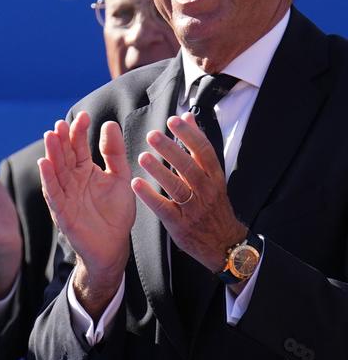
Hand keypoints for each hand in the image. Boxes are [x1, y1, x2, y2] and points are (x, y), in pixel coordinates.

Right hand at [36, 113, 134, 308]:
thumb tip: (109, 123)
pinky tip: (44, 163)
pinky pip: (52, 192)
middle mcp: (70, 179)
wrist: (113, 247)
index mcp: (84, 170)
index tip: (84, 116)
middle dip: (62, 139)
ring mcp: (64, 194)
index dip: (79, 132)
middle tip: (62, 124)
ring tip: (50, 136)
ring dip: (51, 153)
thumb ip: (114, 153)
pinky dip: (47, 178)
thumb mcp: (120, 178)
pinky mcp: (61, 211)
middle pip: (63, 155)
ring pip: (55, 170)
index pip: (78, 146)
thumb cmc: (115, 214)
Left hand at [134, 114, 248, 278]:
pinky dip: (150, 196)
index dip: (190, 135)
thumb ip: (197, 146)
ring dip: (159, 171)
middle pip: (189, 167)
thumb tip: (188, 116)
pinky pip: (164, 208)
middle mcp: (206, 191)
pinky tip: (136, 184)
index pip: (205, 152)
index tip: (174, 120)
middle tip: (153, 135)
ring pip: (177, 187)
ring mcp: (194, 208)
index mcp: (214, 177)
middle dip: (172, 150)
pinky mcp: (180, 224)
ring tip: (142, 157)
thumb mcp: (212, 175)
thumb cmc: (212, 204)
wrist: (224, 244)